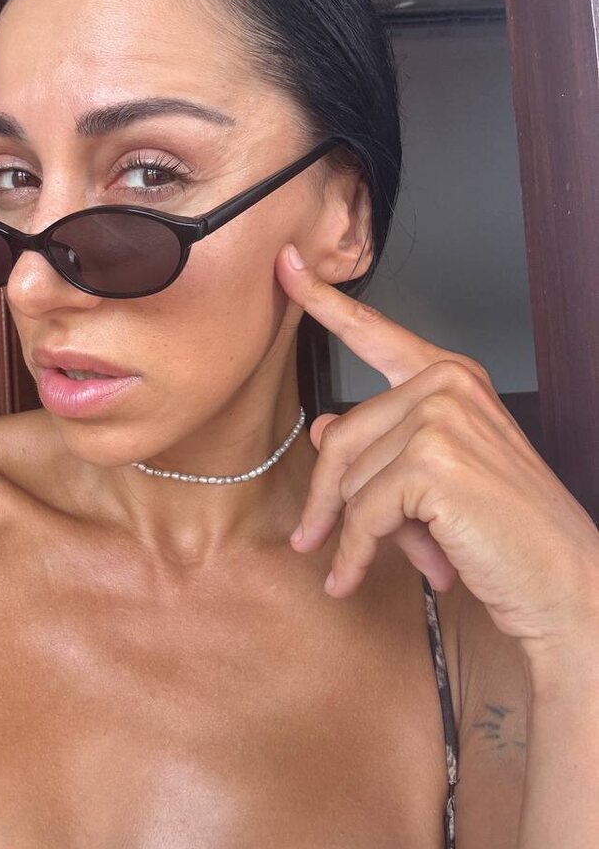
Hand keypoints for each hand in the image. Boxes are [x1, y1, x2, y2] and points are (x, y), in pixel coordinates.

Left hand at [277, 243, 598, 657]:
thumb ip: (381, 447)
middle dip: (325, 498)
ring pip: (349, 479)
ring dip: (352, 533)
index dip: (325, 302)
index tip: (286, 266)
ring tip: (371, 564)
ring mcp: (440, 418)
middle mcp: (447, 385)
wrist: (562, 582)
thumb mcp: (434, 479)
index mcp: (451, 378)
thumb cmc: (506, 531)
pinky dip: (353, 553)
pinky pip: (362, 513)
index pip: (375, 333)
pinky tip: (350, 577)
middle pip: (342, 435)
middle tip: (309, 540)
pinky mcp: (432, 462)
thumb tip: (322, 429)